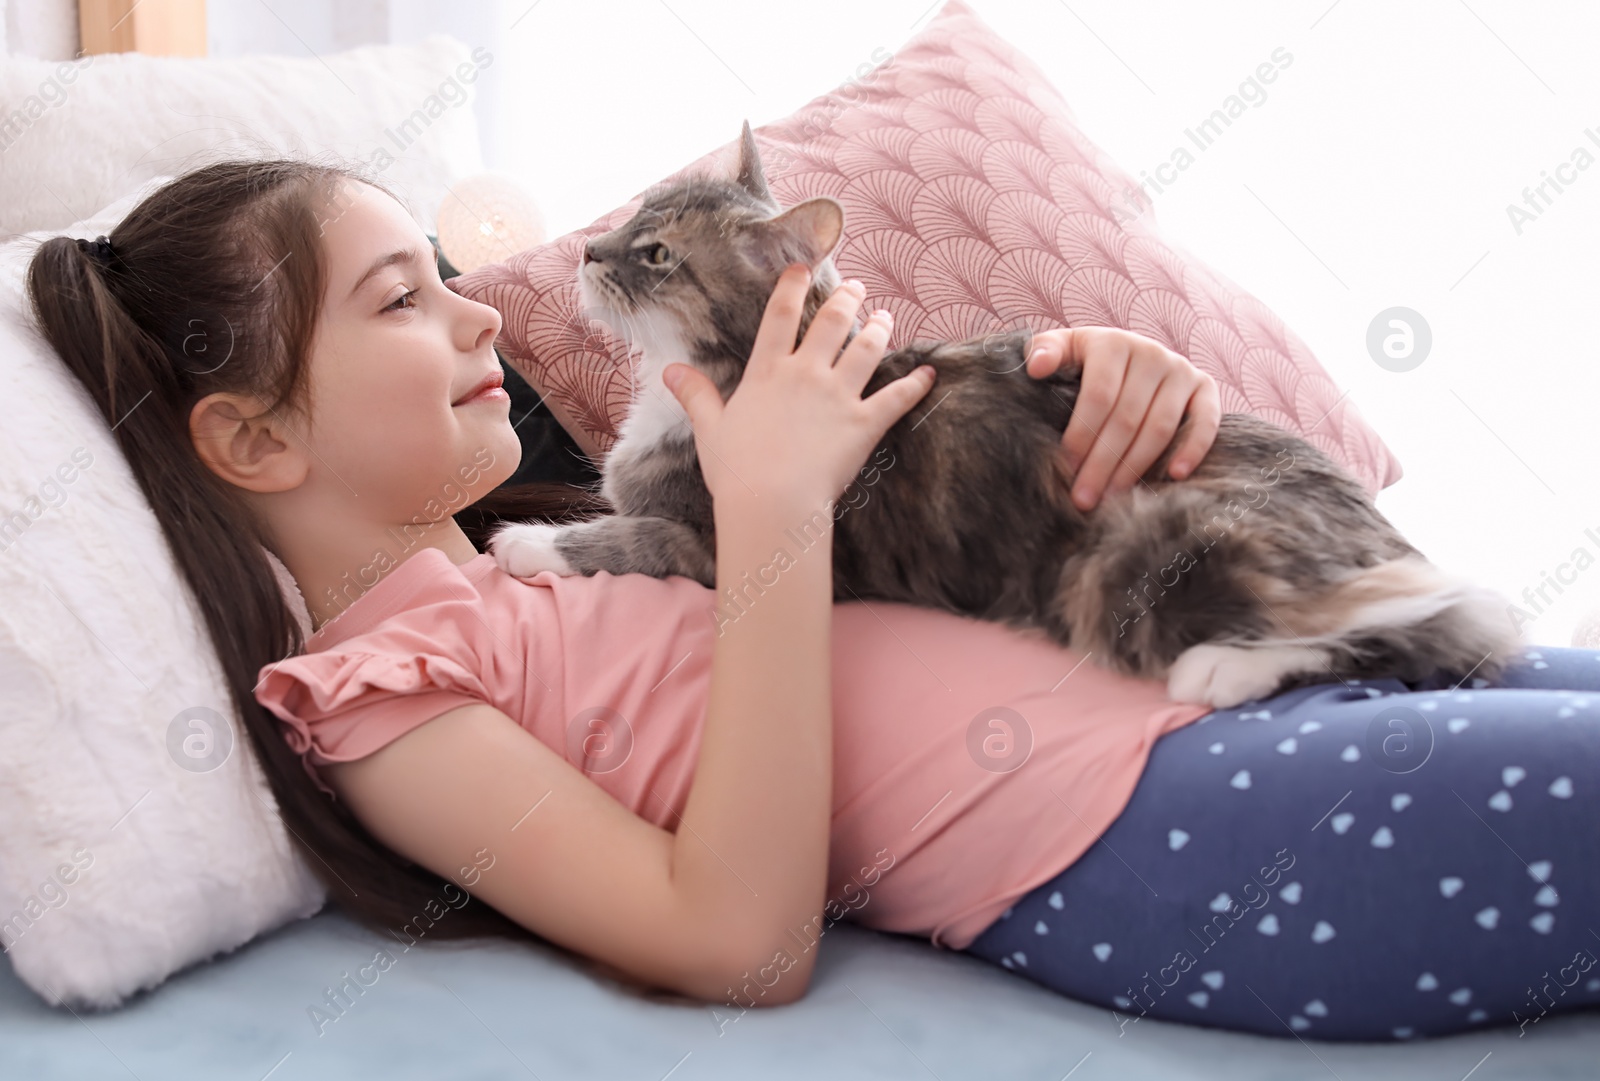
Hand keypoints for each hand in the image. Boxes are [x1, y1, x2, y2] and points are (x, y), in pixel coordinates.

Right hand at [662, 265, 935, 514]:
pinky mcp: (864, 424)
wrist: (771, 503)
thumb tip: (669, 370)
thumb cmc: (736, 470)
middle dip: (847, 299)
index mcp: (767, 372)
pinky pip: (897, 398)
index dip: (793, 287)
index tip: (803, 268)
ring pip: (866, 349)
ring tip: (886, 317)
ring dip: (879, 329)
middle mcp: (805, 374)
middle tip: (857, 288)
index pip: (780, 315)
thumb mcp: (709, 429)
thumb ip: (695, 395)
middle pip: (831, 322)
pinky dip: (916, 385)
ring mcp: (838, 396)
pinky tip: (929, 374)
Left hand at [1024, 327, 1219, 510]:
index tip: (1066, 469)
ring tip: (1113, 498)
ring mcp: (1181, 370)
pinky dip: (1193, 449)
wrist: (1127, 355)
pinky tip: (1175, 475)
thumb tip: (1036, 368)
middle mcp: (1151, 353)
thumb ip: (1044, 352)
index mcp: (1113, 343)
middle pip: (1126, 418)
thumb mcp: (1063, 350)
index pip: (1099, 396)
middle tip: (1084, 498)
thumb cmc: (1085, 362)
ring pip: (1159, 427)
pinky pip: (1205, 421)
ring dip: (1135, 466)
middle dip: (1102, 462)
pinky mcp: (1205, 388)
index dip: (1082, 435)